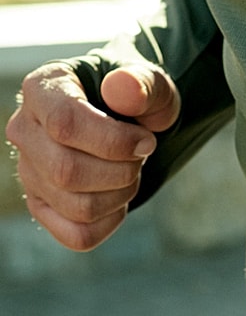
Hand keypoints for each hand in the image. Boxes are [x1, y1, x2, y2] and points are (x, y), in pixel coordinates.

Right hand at [5, 60, 179, 250]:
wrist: (126, 114)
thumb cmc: (134, 94)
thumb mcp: (149, 81)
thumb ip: (142, 82)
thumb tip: (123, 87)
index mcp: (44, 87)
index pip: (63, 123)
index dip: (113, 140)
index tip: (147, 140)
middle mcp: (25, 129)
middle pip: (65, 170)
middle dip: (121, 169)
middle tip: (144, 153)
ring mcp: (28, 171)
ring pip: (74, 205)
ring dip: (121, 193)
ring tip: (133, 169)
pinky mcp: (40, 205)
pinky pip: (77, 234)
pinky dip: (111, 220)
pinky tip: (121, 193)